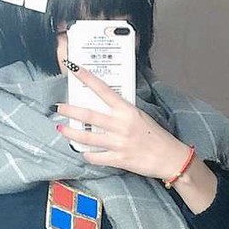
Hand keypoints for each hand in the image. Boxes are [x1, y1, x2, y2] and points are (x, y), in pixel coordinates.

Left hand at [55, 65, 188, 178]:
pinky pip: (97, 157)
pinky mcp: (119, 159)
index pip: (103, 90)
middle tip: (59, 107)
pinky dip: (87, 155)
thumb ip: (122, 111)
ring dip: (72, 133)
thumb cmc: (156, 136)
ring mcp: (118, 143)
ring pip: (88, 137)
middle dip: (71, 110)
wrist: (169, 157)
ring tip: (61, 129)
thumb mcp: (140, 116)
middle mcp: (120, 125)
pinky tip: (82, 152)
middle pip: (89, 115)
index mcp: (127, 110)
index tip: (74, 69)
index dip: (87, 78)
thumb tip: (107, 106)